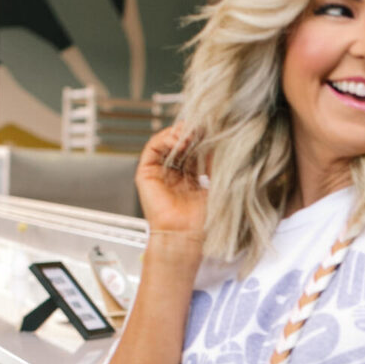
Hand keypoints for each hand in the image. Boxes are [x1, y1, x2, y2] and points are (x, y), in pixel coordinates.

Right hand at [136, 124, 208, 241]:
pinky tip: (178, 140)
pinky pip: (152, 148)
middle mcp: (174, 175)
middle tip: (202, 128)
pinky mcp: (145, 174)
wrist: (186, 235)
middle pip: (180, 145)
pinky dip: (164, 139)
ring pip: (166, 143)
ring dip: (178, 134)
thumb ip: (214, 163)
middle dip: (191, 134)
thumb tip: (218, 142)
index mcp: (190, 179)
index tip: (212, 132)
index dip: (202, 139)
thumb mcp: (214, 185)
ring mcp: (159, 174)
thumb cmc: (201, 219)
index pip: (194, 150)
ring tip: (191, 134)